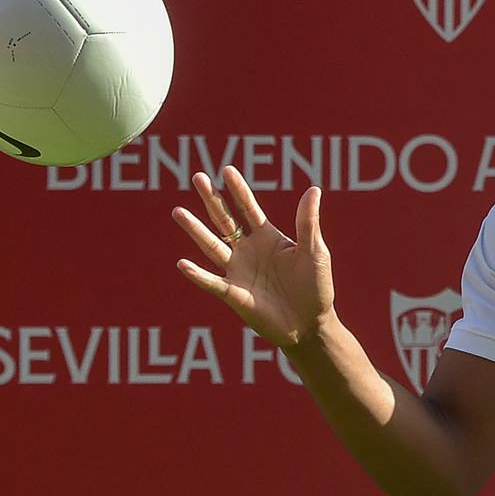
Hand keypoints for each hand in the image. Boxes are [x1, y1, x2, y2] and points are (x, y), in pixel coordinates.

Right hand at [172, 166, 334, 348]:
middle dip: (212, 199)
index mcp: (269, 237)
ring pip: (212, 246)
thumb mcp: (315, 251)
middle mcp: (249, 251)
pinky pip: (212, 282)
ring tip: (178, 212)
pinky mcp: (234, 295)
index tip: (227, 170)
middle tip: (197, 176)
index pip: (249, 209)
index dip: (238, 190)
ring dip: (195, 230)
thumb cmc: (316, 287)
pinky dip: (197, 275)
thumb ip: (308, 223)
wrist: (311, 325)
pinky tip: (183, 263)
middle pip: (225, 220)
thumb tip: (313, 189)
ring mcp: (239, 272)